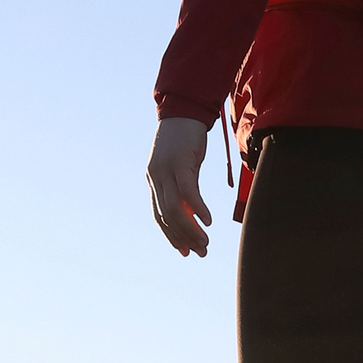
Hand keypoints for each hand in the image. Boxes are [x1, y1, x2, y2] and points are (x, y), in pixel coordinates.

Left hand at [147, 117, 213, 256]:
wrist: (184, 108)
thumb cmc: (185, 137)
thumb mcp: (182, 166)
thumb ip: (184, 187)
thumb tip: (193, 212)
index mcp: (154, 180)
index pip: (159, 216)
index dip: (171, 236)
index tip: (185, 251)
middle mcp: (155, 178)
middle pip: (167, 217)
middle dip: (183, 238)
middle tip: (199, 253)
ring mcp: (166, 171)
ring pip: (175, 209)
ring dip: (191, 229)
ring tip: (205, 242)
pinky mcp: (180, 163)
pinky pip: (188, 191)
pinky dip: (198, 208)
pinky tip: (208, 221)